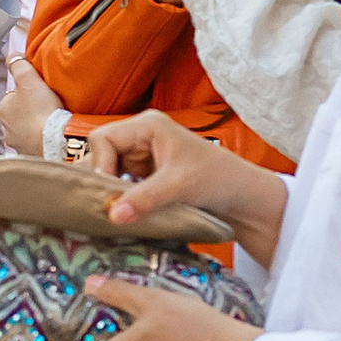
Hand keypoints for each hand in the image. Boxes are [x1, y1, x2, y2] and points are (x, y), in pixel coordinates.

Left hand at [0, 55, 63, 156]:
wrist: (56, 140)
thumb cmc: (42, 110)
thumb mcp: (29, 79)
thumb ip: (19, 65)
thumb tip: (12, 56)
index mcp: (2, 110)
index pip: (13, 95)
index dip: (28, 91)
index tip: (40, 91)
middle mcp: (5, 129)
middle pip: (19, 113)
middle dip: (31, 109)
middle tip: (48, 105)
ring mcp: (17, 144)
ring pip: (27, 129)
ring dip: (37, 125)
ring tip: (52, 120)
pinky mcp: (30, 155)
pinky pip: (35, 143)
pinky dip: (42, 139)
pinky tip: (52, 134)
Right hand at [80, 107, 287, 263]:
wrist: (240, 198)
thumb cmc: (218, 179)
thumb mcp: (179, 187)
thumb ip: (143, 199)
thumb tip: (111, 215)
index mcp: (148, 126)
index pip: (102, 139)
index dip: (99, 165)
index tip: (110, 192)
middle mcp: (140, 137)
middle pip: (99, 155)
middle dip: (102, 179)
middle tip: (107, 204)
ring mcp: (141, 156)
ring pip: (106, 172)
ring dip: (109, 192)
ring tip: (114, 210)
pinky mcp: (143, 175)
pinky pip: (117, 185)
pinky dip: (117, 199)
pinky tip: (123, 212)